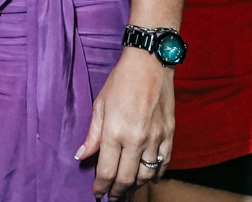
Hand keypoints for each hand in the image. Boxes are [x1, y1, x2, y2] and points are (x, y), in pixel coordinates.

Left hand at [77, 48, 173, 196]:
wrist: (150, 63)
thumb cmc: (121, 80)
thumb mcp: (100, 104)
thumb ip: (93, 134)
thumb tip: (82, 156)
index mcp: (115, 131)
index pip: (107, 171)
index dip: (101, 187)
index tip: (97, 193)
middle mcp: (136, 139)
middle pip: (127, 178)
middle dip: (118, 192)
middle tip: (112, 197)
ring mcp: (155, 138)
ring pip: (146, 175)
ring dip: (136, 186)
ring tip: (127, 188)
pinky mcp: (169, 134)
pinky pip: (164, 163)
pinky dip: (156, 174)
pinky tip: (149, 177)